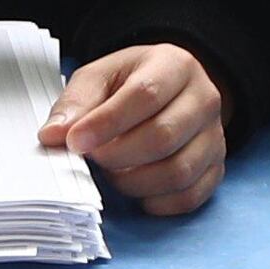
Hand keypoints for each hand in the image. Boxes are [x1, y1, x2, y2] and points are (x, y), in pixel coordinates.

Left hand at [44, 43, 228, 217]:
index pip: (145, 95)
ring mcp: (215, 136)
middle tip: (93, 158)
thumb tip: (52, 135)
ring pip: (178, 171)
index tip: (74, 142)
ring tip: (113, 173)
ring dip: (135, 182)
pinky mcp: (217, 167)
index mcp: (175, 65)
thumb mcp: (100, 78)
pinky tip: (137, 191)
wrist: (169, 92)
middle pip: (163, 137)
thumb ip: (76, 103)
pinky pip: (190, 196)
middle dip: (117, 156)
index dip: (106, 123)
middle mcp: (205, 99)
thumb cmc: (130, 83)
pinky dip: (157, 202)